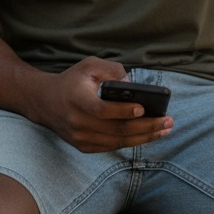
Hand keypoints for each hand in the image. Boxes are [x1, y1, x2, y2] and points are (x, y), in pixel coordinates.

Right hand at [36, 57, 173, 152]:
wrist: (45, 102)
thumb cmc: (72, 81)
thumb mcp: (88, 65)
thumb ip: (111, 70)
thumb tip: (132, 84)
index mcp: (77, 100)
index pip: (102, 110)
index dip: (123, 111)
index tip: (142, 108)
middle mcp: (78, 123)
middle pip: (117, 130)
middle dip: (146, 126)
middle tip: (168, 121)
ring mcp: (81, 138)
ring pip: (118, 142)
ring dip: (145, 137)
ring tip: (165, 129)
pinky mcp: (84, 147)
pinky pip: (113, 146)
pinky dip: (132, 141)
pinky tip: (149, 135)